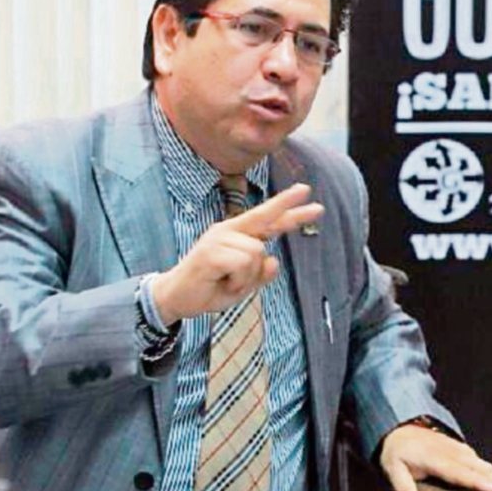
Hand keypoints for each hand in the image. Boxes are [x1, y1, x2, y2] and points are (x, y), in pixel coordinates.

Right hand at [151, 183, 322, 324]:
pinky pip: (243, 264)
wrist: (176, 298)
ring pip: (258, 252)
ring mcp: (219, 238)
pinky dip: (239, 281)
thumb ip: (261, 274)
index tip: (306, 191)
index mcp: (237, 235)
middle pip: (266, 219)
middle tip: (315, 200)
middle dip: (292, 213)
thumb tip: (274, 261)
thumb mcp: (244, 285)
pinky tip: (222, 282)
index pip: (267, 219)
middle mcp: (229, 231)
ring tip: (229, 281)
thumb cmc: (210, 288)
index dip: (289, 208)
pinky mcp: (211, 251)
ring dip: (248, 276)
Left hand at [378, 423, 491, 490]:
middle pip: (477, 465)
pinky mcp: (458, 446)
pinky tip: (486, 480)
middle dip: (491, 481)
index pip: (459, 472)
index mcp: (434, 459)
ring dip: (490, 475)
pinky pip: (476, 457)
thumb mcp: (393, 472)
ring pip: (479, 460)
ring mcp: (455, 447)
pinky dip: (484, 469)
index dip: (476, 481)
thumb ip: (404, 490)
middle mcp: (449, 451)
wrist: (399, 429)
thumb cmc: (397, 454)